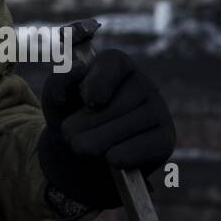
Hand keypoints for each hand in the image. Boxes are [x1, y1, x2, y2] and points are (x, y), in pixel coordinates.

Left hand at [36, 49, 175, 209]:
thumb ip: (59, 80)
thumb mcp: (55, 98)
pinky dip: (122, 156)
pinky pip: (144, 147)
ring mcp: (158, 111)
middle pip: (116, 102)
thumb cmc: (71, 118)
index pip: (112, 62)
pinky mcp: (165, 138)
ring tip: (82, 148)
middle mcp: (143, 84)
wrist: (82, 155)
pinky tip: (110, 158)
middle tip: (69, 135)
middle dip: (86, 124)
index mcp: (116, 66)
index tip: (88, 101)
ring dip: (97, 142)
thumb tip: (78, 70)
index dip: (98, 82)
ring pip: (127, 126)